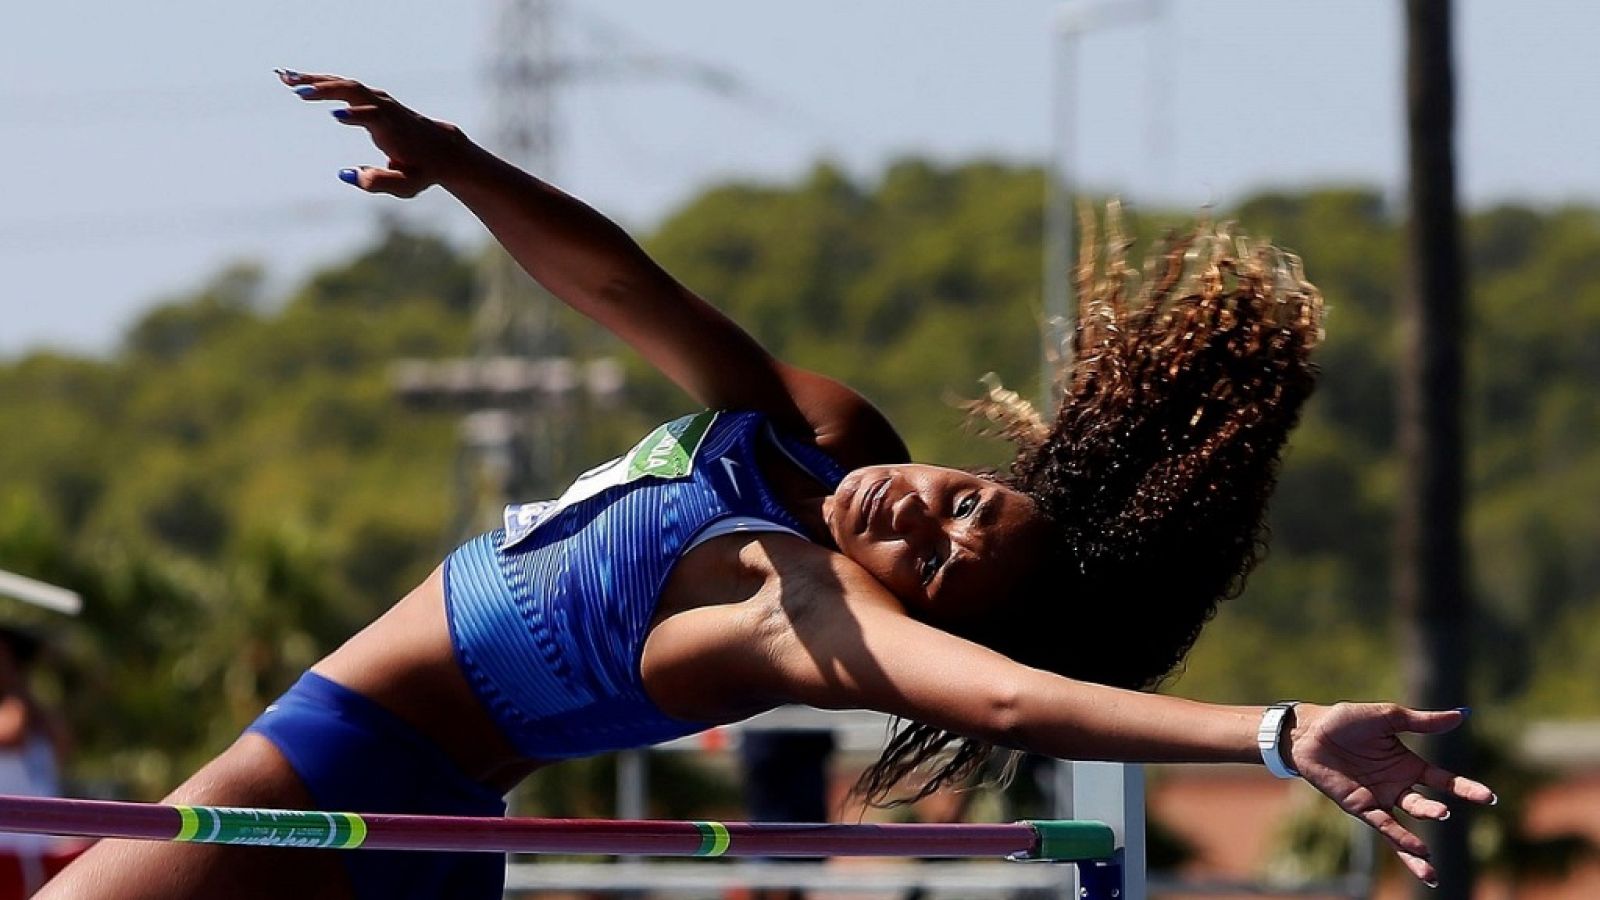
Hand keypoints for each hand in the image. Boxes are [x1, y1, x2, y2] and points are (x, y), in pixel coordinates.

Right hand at [277, 69, 475, 196]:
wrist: (444, 150)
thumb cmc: (422, 170)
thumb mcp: (406, 185)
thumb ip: (379, 182)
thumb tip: (347, 174)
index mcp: (394, 129)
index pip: (374, 116)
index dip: (357, 115)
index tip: (335, 114)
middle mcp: (385, 108)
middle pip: (354, 90)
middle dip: (327, 89)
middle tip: (296, 90)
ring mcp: (378, 100)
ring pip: (344, 83)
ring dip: (315, 79)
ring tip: (283, 77)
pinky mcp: (370, 98)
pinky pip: (342, 85)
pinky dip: (318, 80)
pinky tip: (292, 78)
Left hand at [1287, 702, 1494, 886]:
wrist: (1309, 730)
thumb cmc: (1347, 721)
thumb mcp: (1389, 717)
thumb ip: (1424, 722)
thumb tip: (1463, 715)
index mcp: (1409, 765)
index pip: (1444, 781)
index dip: (1465, 789)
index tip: (1489, 798)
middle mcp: (1397, 786)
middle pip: (1426, 805)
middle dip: (1437, 811)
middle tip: (1447, 812)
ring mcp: (1379, 798)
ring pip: (1406, 825)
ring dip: (1417, 844)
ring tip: (1430, 859)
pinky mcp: (1359, 805)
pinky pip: (1382, 824)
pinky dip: (1399, 836)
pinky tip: (1415, 848)